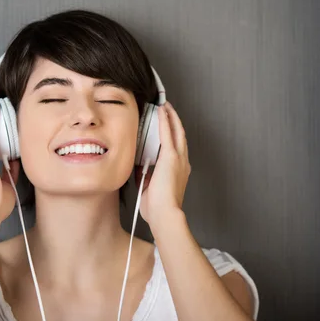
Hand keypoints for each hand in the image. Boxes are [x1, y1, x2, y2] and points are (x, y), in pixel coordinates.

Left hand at [134, 102, 190, 226]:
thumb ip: (144, 176)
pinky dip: (165, 120)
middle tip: (168, 109)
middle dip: (174, 121)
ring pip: (176, 131)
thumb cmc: (157, 208)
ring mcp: (179, 158)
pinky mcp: (171, 157)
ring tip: (165, 106)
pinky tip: (162, 110)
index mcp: (178, 171)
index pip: (175, 148)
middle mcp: (182, 162)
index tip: (166, 126)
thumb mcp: (148, 188)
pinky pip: (168, 133)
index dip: (172, 135)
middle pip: (179, 135)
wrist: (164, 214)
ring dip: (170, 117)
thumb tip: (137, 167)